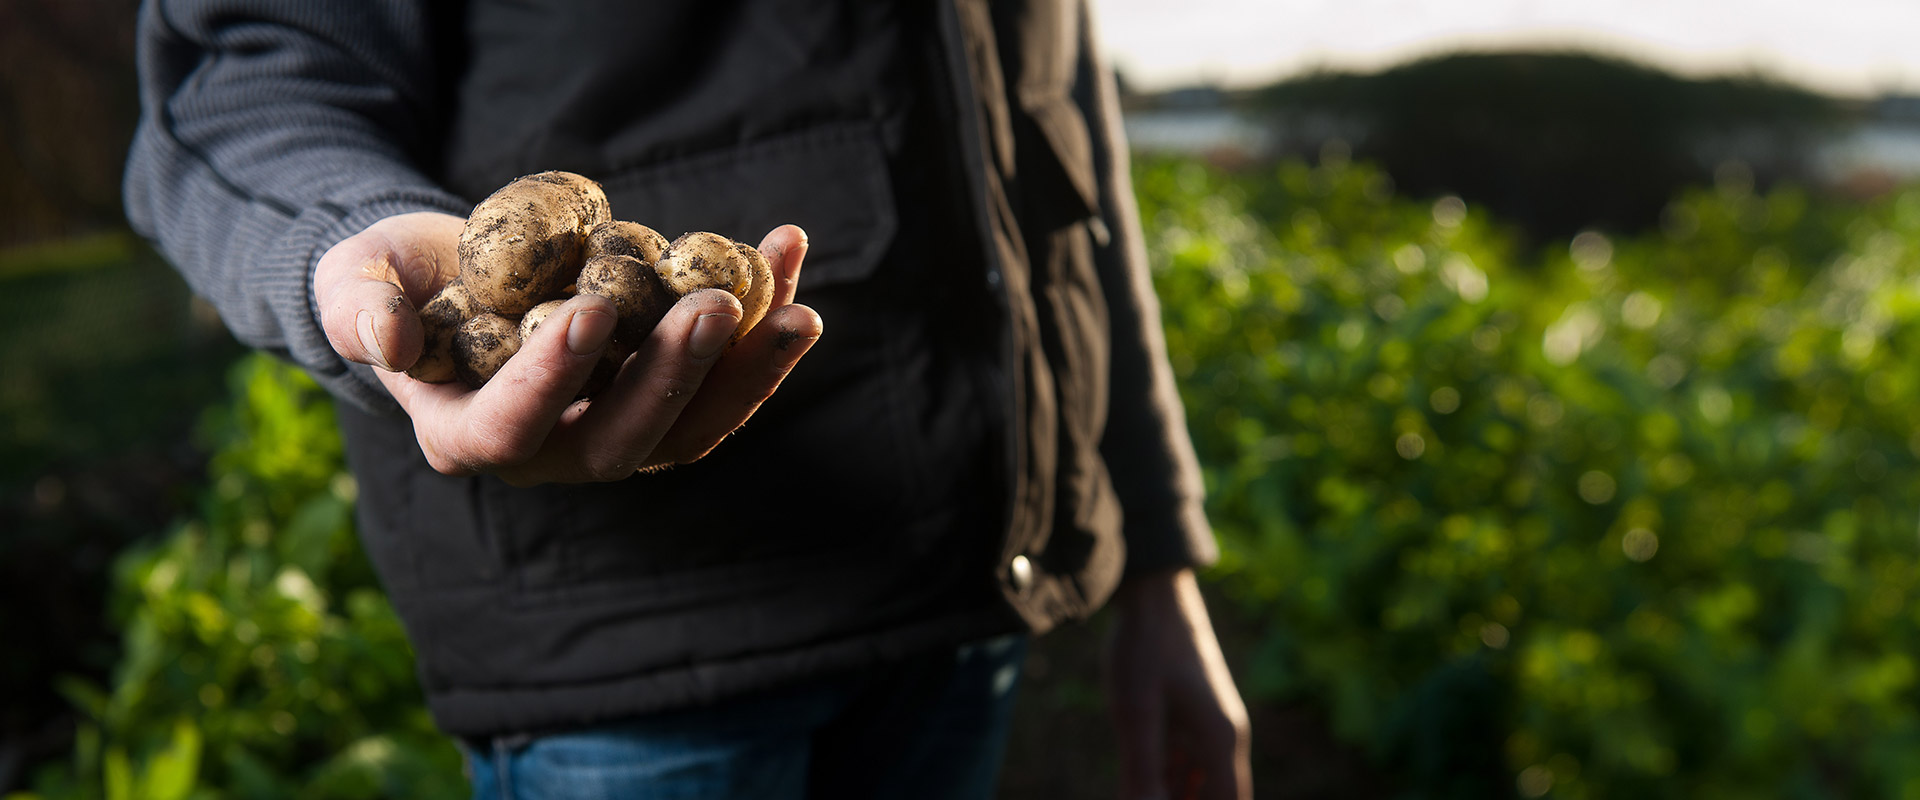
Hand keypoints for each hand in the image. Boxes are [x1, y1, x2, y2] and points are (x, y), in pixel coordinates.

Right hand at [313, 211, 822, 484]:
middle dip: (676, 376)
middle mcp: (549, 452)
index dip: (553, 378)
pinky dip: (760, 328)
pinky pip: (720, 378)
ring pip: (692, 427)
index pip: (512, 426)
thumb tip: (387, 340)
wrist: (447, 274)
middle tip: (717, 305)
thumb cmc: (388, 279)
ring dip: (747, 370)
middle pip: (624, 441)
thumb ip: (360, 310)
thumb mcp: (354, 281)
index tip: (593, 310)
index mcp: (466, 434)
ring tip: (796, 309)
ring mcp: (612, 429)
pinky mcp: (661, 397)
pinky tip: (788, 255)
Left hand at [1104, 567, 1251, 799]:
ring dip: (1174, 792)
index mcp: (1221, 742)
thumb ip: (1143, 771)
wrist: (1152, 591)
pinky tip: (1138, 780)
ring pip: (1197, 781)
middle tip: (1145, 796)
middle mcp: (1224, 737)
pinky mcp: (1191, 713)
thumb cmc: (1145, 647)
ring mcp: (1209, 724)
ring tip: (1138, 790)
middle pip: (1215, 796)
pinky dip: (1166, 776)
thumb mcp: (1136, 713)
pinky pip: (1184, 760)